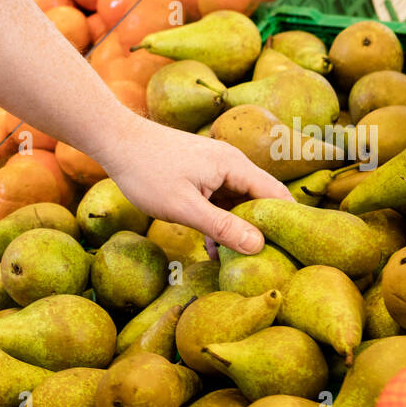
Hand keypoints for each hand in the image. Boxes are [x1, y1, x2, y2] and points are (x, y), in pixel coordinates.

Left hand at [100, 112, 293, 254]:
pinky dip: (219, 222)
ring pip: (238, 204)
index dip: (285, 223)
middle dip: (260, 230)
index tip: (288, 252)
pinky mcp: (201, 176)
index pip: (276, 196)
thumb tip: (258, 245)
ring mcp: (216, 170)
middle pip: (260, 200)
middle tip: (261, 263)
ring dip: (236, 230)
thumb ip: (221, 226)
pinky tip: (211, 248)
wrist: (117, 142)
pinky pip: (220, 202)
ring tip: (234, 262)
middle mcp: (232, 165)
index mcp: (234, 166)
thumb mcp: (184, 207)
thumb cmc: (147, 172)